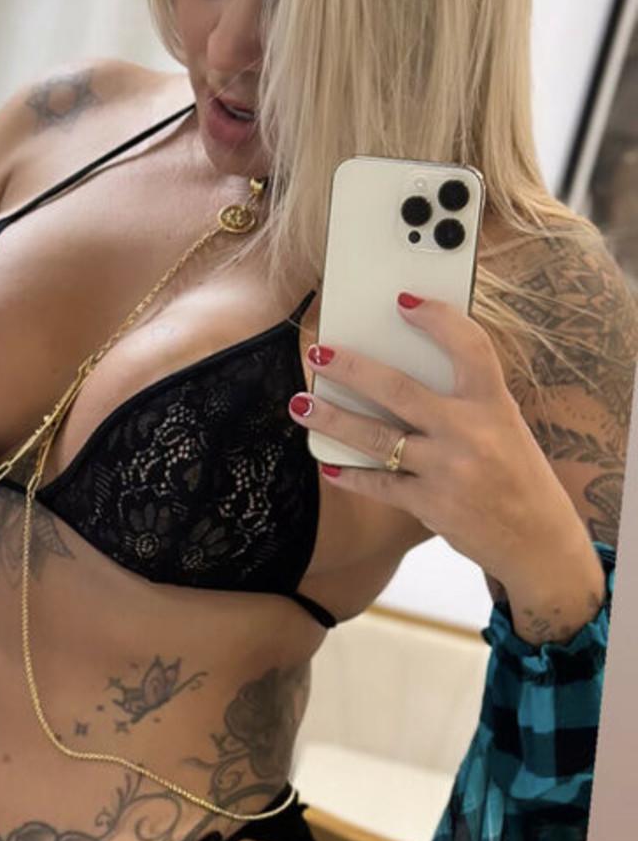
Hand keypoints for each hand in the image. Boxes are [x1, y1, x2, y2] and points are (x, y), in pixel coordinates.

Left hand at [287, 290, 585, 595]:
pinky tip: (330, 466)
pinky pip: (379, 484)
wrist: (537, 540)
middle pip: (398, 389)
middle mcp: (471, 432)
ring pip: (375, 436)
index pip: (469, 347)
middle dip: (351, 368)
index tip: (405, 300)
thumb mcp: (504, 427)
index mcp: (494, 404)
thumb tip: (396, 380)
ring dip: (332, 419)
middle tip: (319, 353)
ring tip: (302, 405)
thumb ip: (462, 403)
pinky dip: (351, 475)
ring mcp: (448, 469)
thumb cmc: (516, 474)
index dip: (438, 319)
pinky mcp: (430, 504)